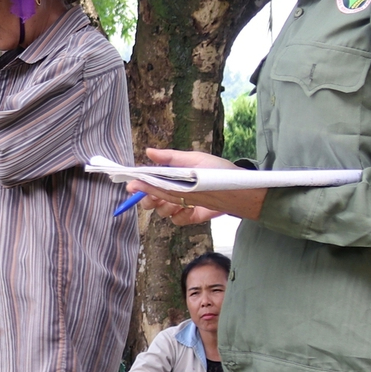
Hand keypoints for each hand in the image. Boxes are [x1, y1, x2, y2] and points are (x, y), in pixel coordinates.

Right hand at [127, 148, 262, 223]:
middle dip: (147, 200)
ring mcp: (182, 204)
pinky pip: (177, 220)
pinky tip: (191, 208)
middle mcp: (174, 191)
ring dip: (167, 207)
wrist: (239, 187)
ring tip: (180, 201)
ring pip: (162, 211)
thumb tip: (148, 152)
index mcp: (171, 176)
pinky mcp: (192, 216)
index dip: (138, 185)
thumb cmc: (217, 170)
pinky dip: (181, 215)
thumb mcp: (193, 159)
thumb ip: (170, 158)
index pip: (148, 182)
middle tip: (151, 199)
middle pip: (150, 200)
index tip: (131, 187)